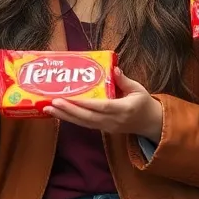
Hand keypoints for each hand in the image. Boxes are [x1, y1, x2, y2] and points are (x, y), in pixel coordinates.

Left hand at [45, 69, 163, 142]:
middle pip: (88, 118)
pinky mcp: (103, 129)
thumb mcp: (138, 89)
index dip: (85, 104)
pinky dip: (71, 119)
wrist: (150, 123)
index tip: (70, 97)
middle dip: (68, 111)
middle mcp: (113, 121)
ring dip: (65, 116)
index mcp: (124, 109)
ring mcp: (107, 127)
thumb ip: (125, 80)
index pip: (102, 107)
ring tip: (48, 108)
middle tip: (51, 102)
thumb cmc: (143, 103)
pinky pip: (85, 125)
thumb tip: (114, 68)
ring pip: (83, 123)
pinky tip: (58, 113)